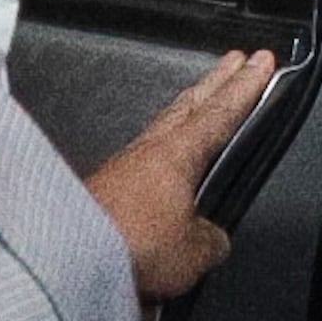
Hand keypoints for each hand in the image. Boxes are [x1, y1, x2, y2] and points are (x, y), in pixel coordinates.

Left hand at [86, 49, 277, 301]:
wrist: (62, 258)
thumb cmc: (126, 246)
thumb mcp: (194, 251)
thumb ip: (210, 240)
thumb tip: (209, 239)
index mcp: (177, 154)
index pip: (220, 113)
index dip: (244, 87)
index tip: (259, 62)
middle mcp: (147, 151)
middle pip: (188, 106)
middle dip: (215, 82)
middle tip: (233, 62)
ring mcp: (120, 168)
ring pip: (161, 126)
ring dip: (185, 109)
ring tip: (197, 100)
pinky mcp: (100, 191)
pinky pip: (140, 157)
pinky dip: (158, 147)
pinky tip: (159, 161)